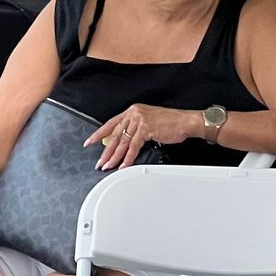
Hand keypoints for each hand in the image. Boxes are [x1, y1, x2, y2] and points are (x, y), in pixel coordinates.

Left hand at [85, 103, 202, 169]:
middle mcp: (134, 114)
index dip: (99, 134)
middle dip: (106, 151)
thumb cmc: (171, 122)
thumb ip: (135, 129)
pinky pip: (133, 147)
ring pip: (122, 142)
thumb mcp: (149, 122)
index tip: (90, 141)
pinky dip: (128, 158)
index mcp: (133, 110)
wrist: (186, 121)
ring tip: (108, 165)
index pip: (111, 123)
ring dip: (114, 156)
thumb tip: (123, 142)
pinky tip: (123, 165)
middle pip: (115, 135)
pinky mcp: (146, 129)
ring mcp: (140, 121)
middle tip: (100, 161)